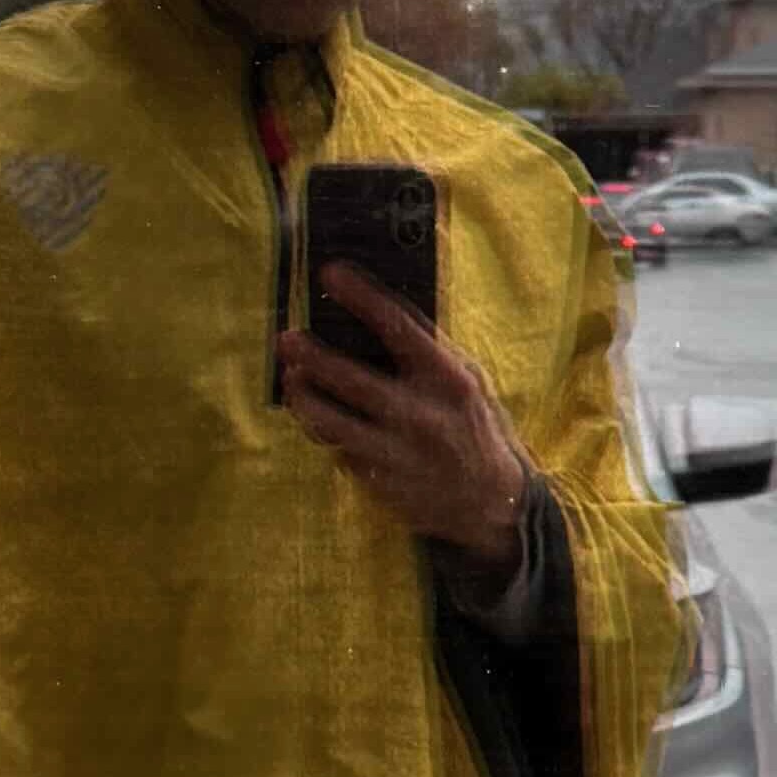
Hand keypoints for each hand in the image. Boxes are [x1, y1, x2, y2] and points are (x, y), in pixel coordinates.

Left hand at [279, 268, 534, 572]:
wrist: (490, 503)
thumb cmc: (474, 429)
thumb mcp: (470, 383)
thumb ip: (432, 353)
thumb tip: (381, 313)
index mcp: (448, 380)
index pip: (399, 328)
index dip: (362, 297)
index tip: (331, 274)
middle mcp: (421, 415)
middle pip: (352, 379)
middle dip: (313, 356)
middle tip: (287, 338)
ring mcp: (397, 452)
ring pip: (331, 421)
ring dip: (304, 398)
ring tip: (293, 381)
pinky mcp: (380, 482)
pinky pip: (340, 451)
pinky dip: (328, 433)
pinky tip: (321, 420)